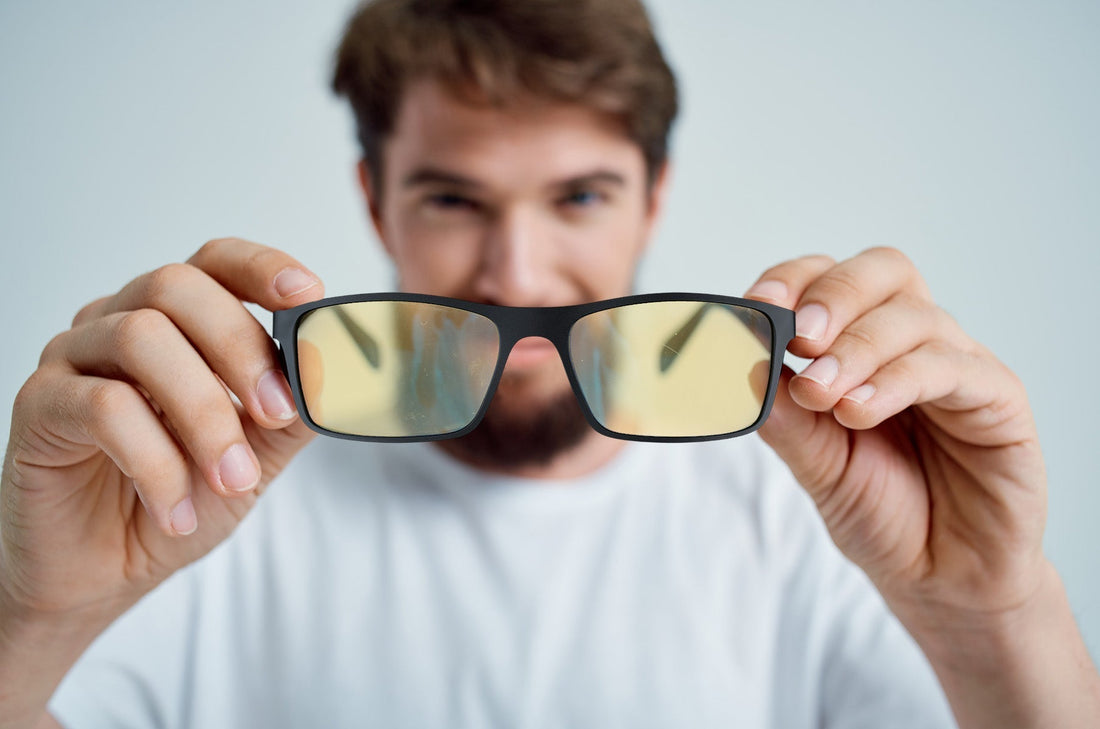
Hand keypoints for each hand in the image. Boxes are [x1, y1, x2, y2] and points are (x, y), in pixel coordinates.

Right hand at [1, 238, 323, 623]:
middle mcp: (120, 323)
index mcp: (177, 321)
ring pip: (141, 339)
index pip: (215, 262)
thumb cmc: (180, 498)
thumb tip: (337, 374)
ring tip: (231, 480)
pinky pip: (102, 407)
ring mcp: (73, 358)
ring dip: (204, 415)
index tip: (307, 295)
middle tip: (276, 414)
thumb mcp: (256, 455)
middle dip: (240, 348)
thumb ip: (294, 412)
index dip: (262, 267)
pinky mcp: (40, 406)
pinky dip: (155, 462)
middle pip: (176, 287)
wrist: (106, 572)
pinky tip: (175, 508)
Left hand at [745, 247, 1047, 624]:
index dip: (794, 280)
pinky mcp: (999, 399)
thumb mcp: (816, 463)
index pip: (832, 279)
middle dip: (833, 295)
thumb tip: (743, 363)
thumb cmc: (881, 511)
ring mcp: (960, 365)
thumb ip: (784, 415)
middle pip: (883, 270)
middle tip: (799, 337)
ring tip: (822, 395)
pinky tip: (860, 411)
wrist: (939, 579)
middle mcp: (914, 343)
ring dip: (857, 350)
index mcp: (864, 344)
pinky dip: (897, 380)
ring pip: (913, 317)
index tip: (759, 306)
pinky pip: (951, 366)